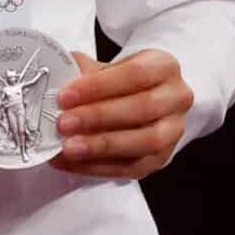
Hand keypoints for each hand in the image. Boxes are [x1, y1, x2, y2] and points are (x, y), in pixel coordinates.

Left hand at [51, 49, 193, 180]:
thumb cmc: (123, 82)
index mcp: (165, 67)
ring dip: (101, 146)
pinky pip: (132, 167)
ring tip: (68, 147)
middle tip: (63, 122)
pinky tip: (71, 163)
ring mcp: (173, 131)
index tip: (65, 95)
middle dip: (98, 117)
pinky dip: (98, 167)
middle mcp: (177, 98)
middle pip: (142, 108)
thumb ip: (85, 72)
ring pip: (144, 142)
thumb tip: (57, 77)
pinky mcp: (161, 159)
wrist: (145, 99)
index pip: (135, 74)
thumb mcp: (108, 68)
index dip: (99, 86)